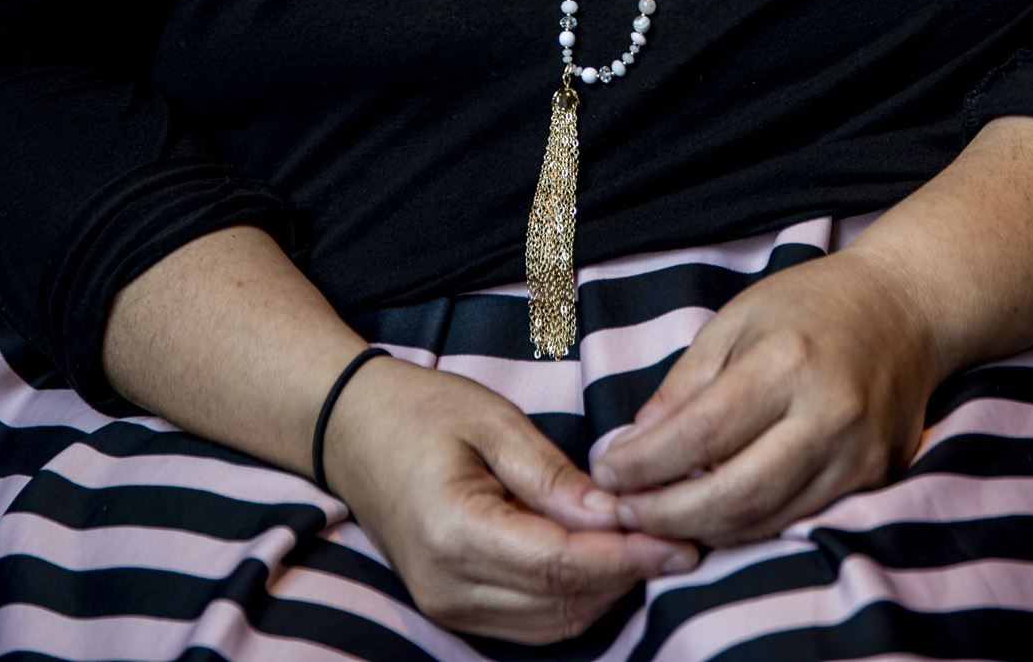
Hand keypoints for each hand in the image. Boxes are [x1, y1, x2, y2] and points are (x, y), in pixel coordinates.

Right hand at [323, 353, 699, 643]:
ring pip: (553, 621)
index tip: (678, 539)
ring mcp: (447, 605)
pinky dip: (576, 597)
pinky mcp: (453, 609)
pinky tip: (606, 560)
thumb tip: (612, 512)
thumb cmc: (421, 410)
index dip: (626, 555)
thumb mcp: (491, 421)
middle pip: (562, 600)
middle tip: (680, 538)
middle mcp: (448, 585)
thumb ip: (551, 474)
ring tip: (651, 547)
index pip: (560, 562)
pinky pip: (532, 622)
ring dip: (607, 589)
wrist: (352, 430)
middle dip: (627, 573)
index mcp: (454, 531)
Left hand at [588, 248, 935, 546]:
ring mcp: (857, 453)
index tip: (608, 474)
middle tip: (626, 513)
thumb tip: (634, 445)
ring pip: (766, 518)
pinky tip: (714, 513)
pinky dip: (749, 523)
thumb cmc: (811, 304)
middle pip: (734, 493)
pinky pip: (798, 517)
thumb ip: (685, 385)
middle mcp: (828, 414)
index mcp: (786, 361)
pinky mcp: (874, 477)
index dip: (646, 464)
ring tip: (659, 518)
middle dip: (668, 515)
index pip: (701, 434)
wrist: (905, 307)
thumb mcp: (736, 320)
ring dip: (703, 528)